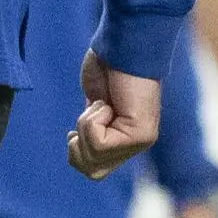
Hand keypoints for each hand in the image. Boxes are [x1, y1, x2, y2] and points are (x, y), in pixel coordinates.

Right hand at [71, 54, 161, 176]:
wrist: (121, 45)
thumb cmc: (106, 68)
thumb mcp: (93, 107)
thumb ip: (92, 130)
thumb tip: (77, 153)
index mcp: (126, 140)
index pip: (95, 172)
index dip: (76, 152)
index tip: (76, 129)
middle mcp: (138, 144)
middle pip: (93, 172)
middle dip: (79, 146)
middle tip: (90, 117)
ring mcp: (142, 140)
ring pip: (94, 158)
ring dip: (86, 126)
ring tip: (102, 104)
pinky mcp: (141, 133)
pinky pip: (99, 143)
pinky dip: (92, 119)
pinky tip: (108, 102)